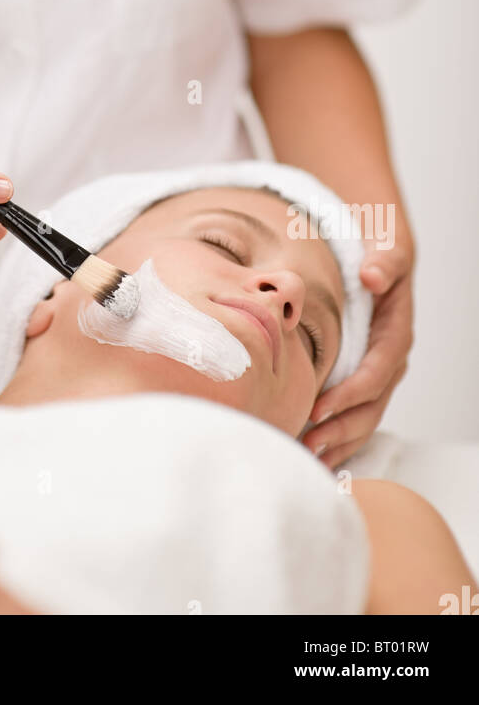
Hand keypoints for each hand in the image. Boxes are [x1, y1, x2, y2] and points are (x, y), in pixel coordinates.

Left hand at [302, 232, 413, 468]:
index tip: (320, 408)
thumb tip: (373, 276)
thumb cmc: (380, 251)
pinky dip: (340, 433)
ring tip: (310, 456)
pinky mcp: (365, 375)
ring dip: (341, 439)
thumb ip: (384, 262)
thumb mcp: (387, 248)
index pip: (375, 372)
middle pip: (372, 404)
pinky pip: (357, 411)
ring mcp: (380, 369)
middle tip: (308, 442)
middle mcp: (390, 356)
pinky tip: (318, 451)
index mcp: (395, 331)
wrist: (382, 250)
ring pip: (366, 415)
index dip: (350, 394)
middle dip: (342, 427)